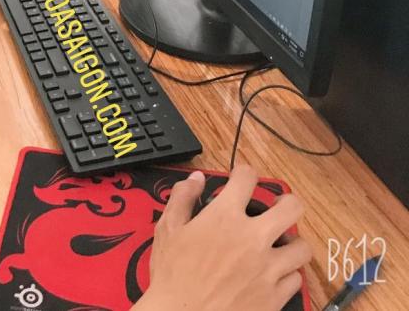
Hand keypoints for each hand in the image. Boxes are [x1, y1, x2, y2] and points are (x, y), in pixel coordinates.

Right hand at [133, 166, 310, 310]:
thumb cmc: (172, 276)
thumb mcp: (167, 230)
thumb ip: (183, 198)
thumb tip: (198, 178)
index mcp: (226, 217)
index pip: (248, 177)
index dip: (244, 173)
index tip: (241, 179)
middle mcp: (253, 238)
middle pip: (292, 207)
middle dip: (286, 203)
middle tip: (276, 209)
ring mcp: (268, 269)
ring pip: (302, 247)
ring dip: (291, 243)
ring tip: (279, 246)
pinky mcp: (275, 298)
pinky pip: (296, 279)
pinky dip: (287, 275)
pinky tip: (273, 275)